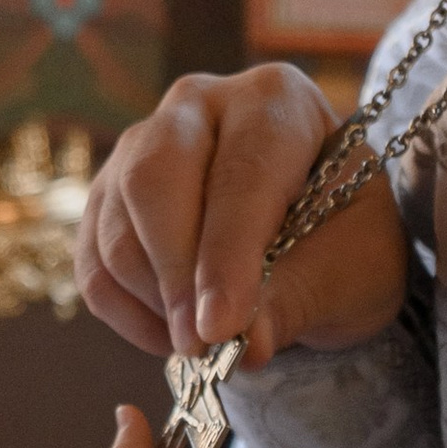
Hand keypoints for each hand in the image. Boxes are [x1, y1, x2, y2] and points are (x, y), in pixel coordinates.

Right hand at [79, 67, 408, 371]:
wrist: (319, 242)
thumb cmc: (344, 241)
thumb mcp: (352, 270)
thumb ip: (299, 299)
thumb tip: (243, 346)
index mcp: (274, 101)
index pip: (239, 175)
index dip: (226, 255)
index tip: (221, 326)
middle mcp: (197, 106)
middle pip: (153, 179)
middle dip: (174, 273)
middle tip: (201, 344)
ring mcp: (140, 146)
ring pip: (117, 226)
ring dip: (153, 300)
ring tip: (203, 344)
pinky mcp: (108, 197)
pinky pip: (94, 262)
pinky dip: (126, 312)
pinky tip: (172, 334)